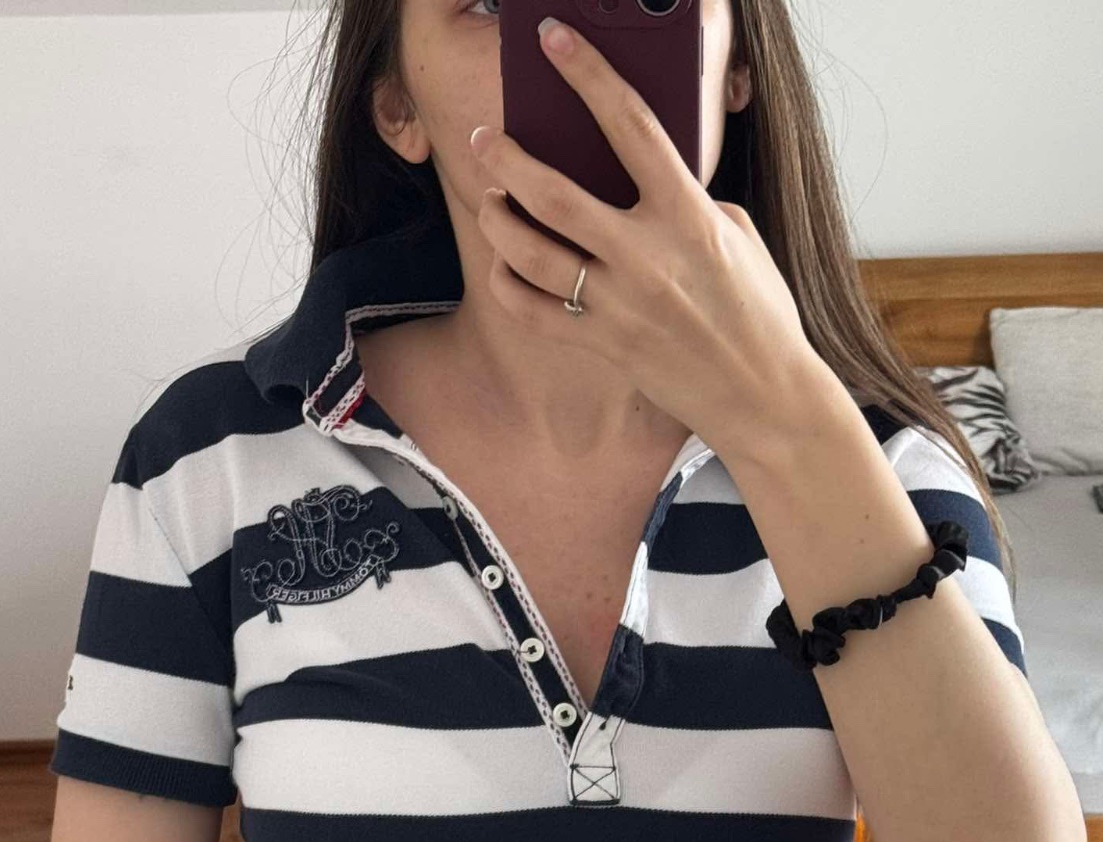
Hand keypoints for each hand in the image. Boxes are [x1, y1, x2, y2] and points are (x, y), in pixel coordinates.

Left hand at [469, 17, 828, 459]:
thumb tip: (638, 186)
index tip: (555, 40)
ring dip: (498, 220)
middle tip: (485, 139)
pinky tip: (505, 264)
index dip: (589, 74)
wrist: (763, 395)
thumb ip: (686, 204)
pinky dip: (508, 282)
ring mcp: (620, 306)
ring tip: (492, 201)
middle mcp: (648, 258)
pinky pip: (533, 311)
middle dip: (508, 159)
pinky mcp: (603, 346)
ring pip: (531, 254)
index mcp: (689, 216)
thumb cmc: (757, 312)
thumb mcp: (736, 237)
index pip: (631, 125)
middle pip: (554, 196)